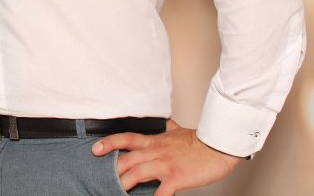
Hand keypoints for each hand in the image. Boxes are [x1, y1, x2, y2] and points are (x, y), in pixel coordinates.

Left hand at [91, 119, 242, 194]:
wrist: (218, 146)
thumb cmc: (199, 142)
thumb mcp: (178, 132)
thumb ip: (168, 129)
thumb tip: (165, 124)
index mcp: (155, 141)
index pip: (126, 138)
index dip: (109, 143)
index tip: (95, 149)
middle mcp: (156, 151)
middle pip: (128, 159)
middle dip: (113, 170)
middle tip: (102, 178)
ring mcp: (166, 164)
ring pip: (138, 173)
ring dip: (126, 183)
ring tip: (117, 192)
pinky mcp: (177, 177)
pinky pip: (162, 190)